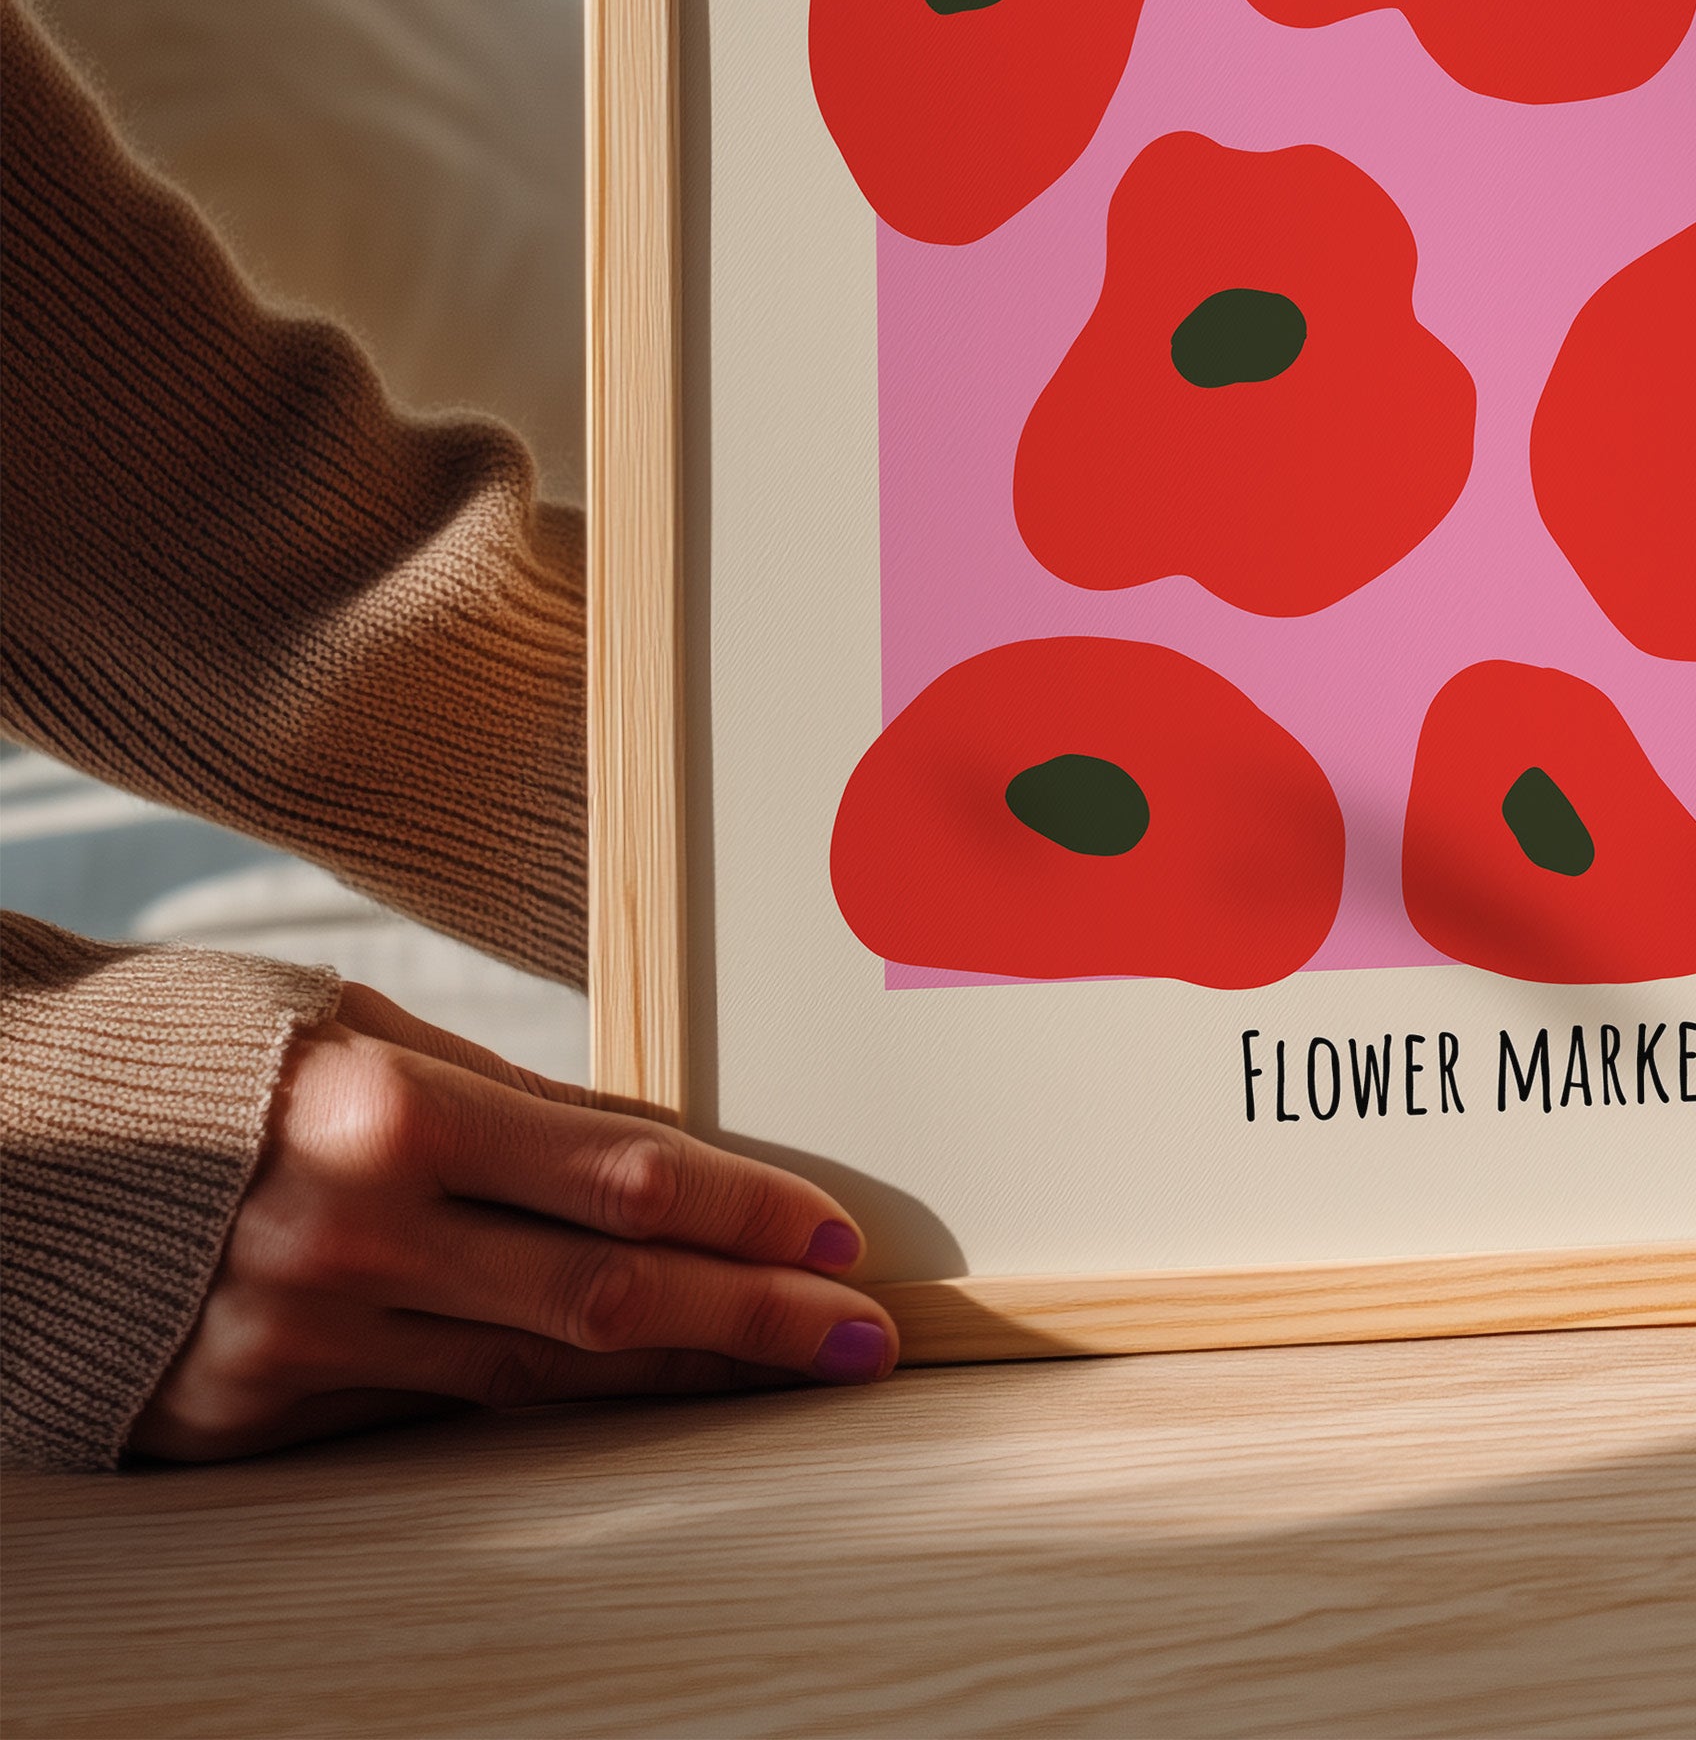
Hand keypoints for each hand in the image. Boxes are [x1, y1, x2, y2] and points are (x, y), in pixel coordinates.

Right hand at [128, 980, 900, 1462]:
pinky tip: (627, 1401)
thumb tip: (664, 1151)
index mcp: (389, 1117)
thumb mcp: (366, 1033)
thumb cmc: (212, 1054)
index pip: (624, 1178)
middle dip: (749, 1322)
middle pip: (604, 1297)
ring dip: (672, 1380)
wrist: (14, 1144)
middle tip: (859, 1340)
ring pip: (532, 1377)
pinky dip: (538, 1405)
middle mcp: (350, 1241)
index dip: (745, 1215)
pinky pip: (428, 1410)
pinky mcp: (247, 1415)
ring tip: (780, 1374)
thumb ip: (511, 1102)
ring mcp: (295, 1342)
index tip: (834, 1238)